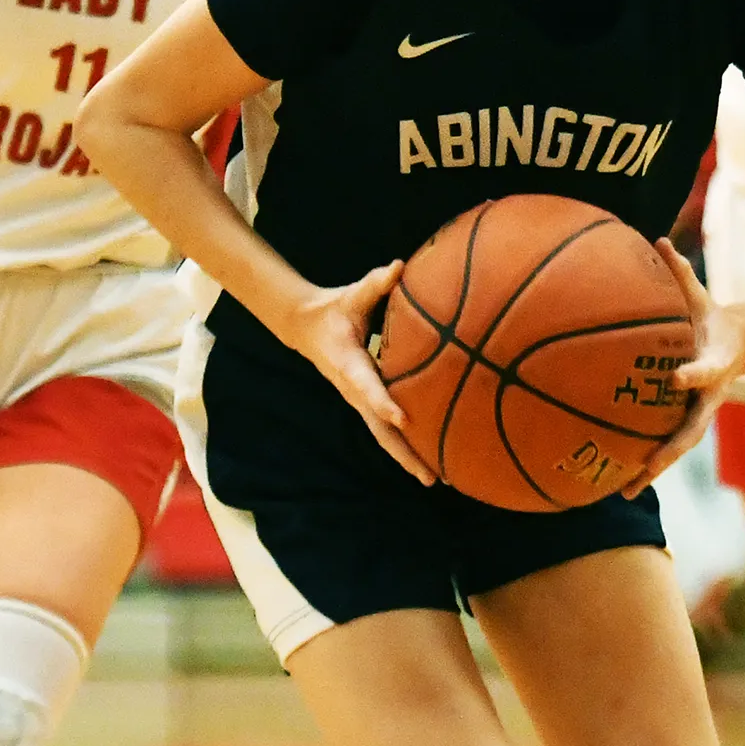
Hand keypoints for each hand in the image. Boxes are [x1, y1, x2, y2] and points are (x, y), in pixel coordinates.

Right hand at [277, 260, 433, 484]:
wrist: (307, 328)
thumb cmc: (335, 309)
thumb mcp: (352, 295)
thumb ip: (376, 283)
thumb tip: (399, 267)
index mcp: (349, 365)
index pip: (367, 388)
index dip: (384, 404)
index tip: (403, 420)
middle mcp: (355, 390)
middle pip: (379, 430)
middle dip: (404, 453)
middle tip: (431, 477)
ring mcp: (360, 401)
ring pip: (384, 436)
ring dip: (408, 458)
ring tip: (437, 479)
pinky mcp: (367, 402)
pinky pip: (387, 429)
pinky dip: (406, 446)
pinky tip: (431, 459)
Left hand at [626, 240, 743, 495]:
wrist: (739, 345)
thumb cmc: (711, 318)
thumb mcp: (700, 295)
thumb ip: (680, 271)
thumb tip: (659, 237)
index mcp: (714, 366)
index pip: (704, 371)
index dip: (693, 374)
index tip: (678, 377)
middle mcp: (705, 398)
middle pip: (689, 431)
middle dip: (668, 451)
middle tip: (645, 468)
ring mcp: (696, 414)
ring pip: (675, 448)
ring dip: (651, 470)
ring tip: (623, 491)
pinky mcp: (684, 421)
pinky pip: (664, 443)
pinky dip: (644, 463)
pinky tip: (616, 479)